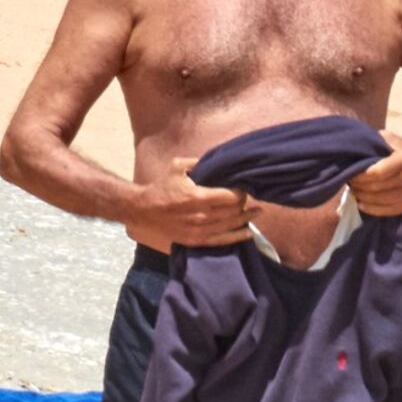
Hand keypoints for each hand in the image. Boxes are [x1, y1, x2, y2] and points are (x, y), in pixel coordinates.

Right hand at [124, 157, 259, 248]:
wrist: (144, 210)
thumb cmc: (162, 186)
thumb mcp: (177, 166)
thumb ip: (198, 162)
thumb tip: (218, 161)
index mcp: (196, 197)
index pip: (229, 197)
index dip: (240, 192)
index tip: (244, 187)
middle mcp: (200, 216)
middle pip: (231, 212)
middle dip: (243, 205)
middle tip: (251, 198)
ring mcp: (198, 231)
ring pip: (229, 226)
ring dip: (245, 219)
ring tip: (257, 212)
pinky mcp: (195, 241)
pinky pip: (220, 241)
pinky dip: (236, 237)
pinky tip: (248, 232)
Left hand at [349, 131, 401, 216]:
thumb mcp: (393, 139)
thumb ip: (375, 140)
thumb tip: (354, 144)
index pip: (378, 172)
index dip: (361, 176)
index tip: (351, 173)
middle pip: (378, 187)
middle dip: (360, 186)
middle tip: (349, 182)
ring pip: (383, 200)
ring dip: (364, 198)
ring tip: (354, 192)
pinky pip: (391, 210)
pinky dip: (374, 210)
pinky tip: (362, 205)